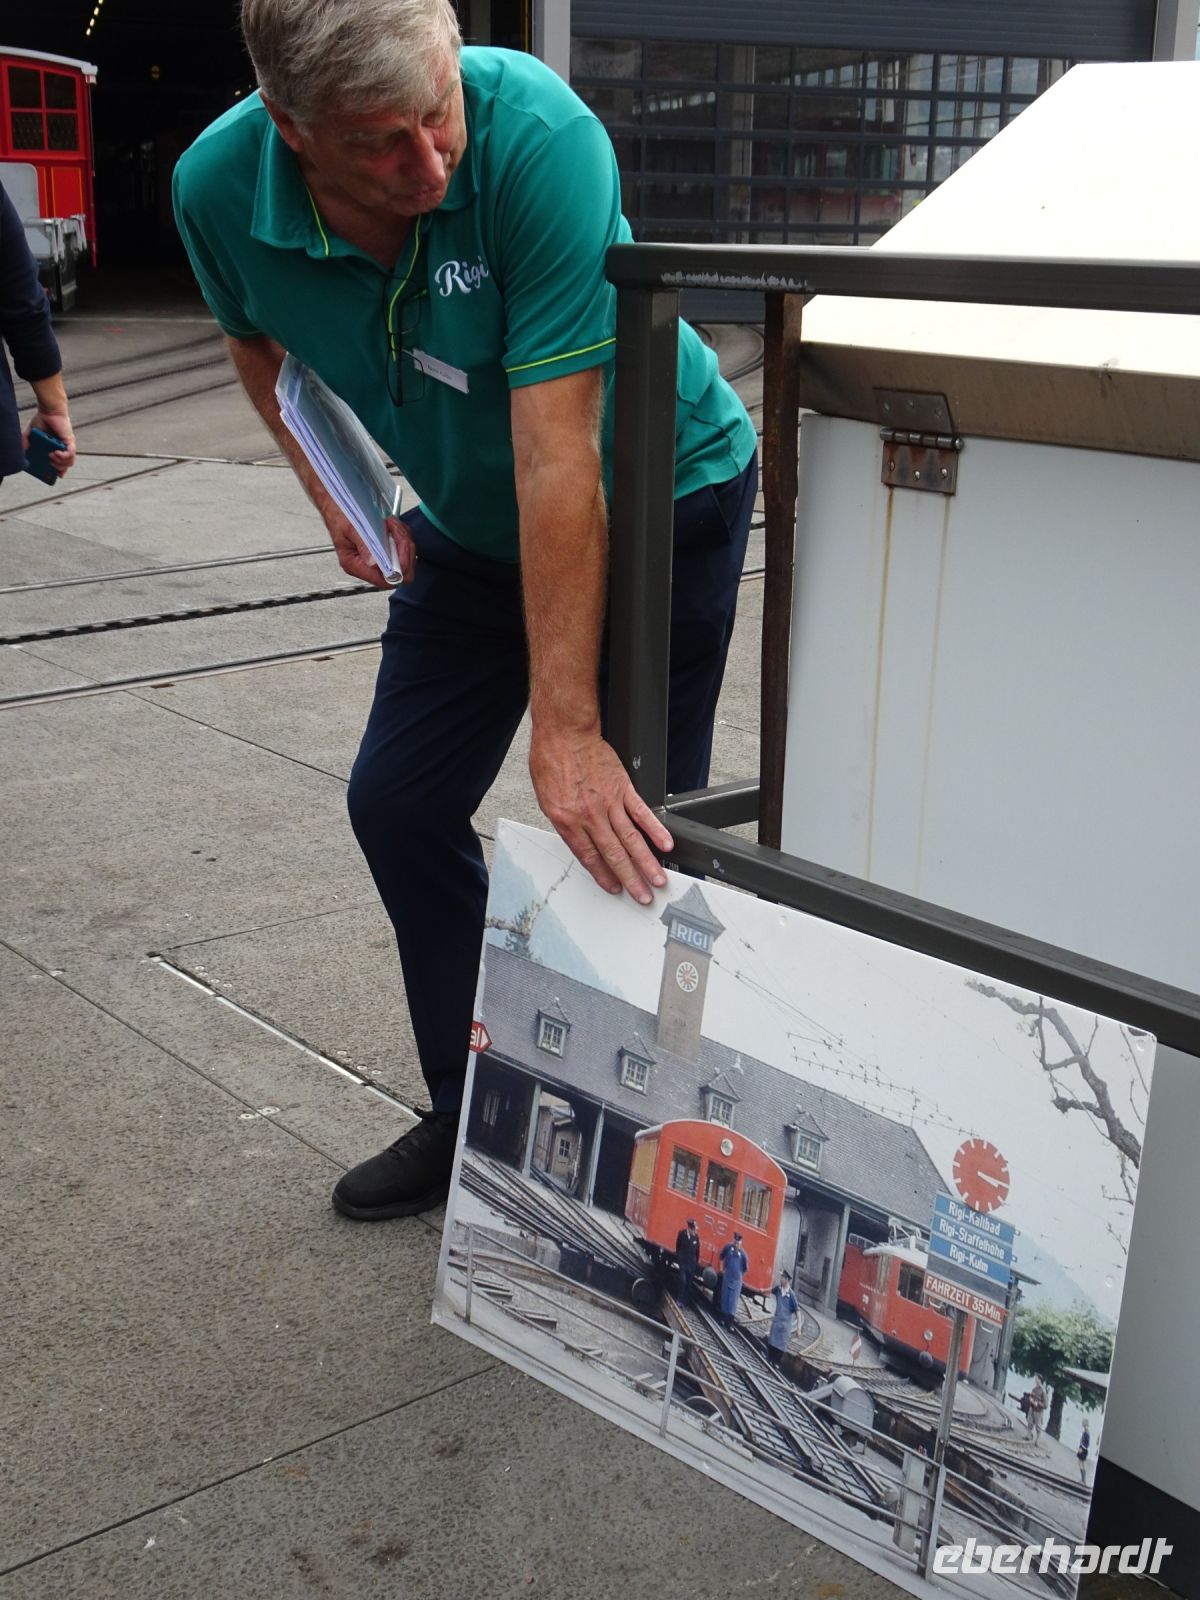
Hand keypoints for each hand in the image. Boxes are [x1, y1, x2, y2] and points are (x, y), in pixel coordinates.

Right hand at [26, 408, 75, 476]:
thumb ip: (26, 442)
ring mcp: (68, 445)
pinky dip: (64, 456)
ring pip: (70, 461)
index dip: (59, 471)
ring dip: (61, 463)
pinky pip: (71, 453)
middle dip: (58, 468)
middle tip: (50, 464)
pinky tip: (56, 453)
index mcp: (56, 448)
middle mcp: (64, 448)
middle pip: (66, 465)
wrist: (49, 409)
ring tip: (51, 457)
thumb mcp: (31, 434)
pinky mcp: (70, 440)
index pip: (61, 464)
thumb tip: (22, 453)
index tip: (55, 476)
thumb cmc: (42, 420)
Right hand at [321, 505, 414, 589]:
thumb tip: (374, 563)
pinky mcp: (383, 547)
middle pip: (398, 570)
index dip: (397, 570)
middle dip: (403, 550)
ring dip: (402, 539)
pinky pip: (401, 546)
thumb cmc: (340, 514)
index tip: (401, 553)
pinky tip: (391, 524)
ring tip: (391, 524)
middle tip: (397, 531)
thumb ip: (364, 546)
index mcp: (354, 564)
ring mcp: (376, 556)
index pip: (382, 580)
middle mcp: (367, 564)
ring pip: (403, 557)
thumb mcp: (351, 529)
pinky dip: (400, 534)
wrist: (337, 502)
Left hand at [529, 727, 673, 903]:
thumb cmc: (551, 762)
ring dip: (646, 863)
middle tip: (643, 896)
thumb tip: (580, 841)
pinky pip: (642, 813)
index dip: (603, 876)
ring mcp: (609, 803)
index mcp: (568, 821)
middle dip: (630, 879)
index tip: (615, 888)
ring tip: (658, 879)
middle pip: (614, 854)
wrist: (565, 734)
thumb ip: (566, 822)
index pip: (589, 857)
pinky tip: (666, 844)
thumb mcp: (547, 799)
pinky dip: (655, 830)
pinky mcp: (624, 788)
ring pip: (631, 839)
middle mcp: (590, 816)